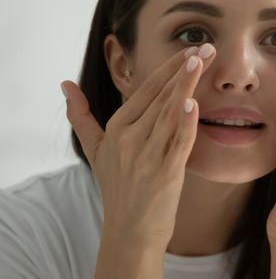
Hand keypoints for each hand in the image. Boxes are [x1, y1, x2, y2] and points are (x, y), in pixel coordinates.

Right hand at [62, 44, 215, 248]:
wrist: (130, 232)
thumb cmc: (118, 188)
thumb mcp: (95, 150)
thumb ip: (81, 116)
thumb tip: (65, 85)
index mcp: (117, 128)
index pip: (146, 90)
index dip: (169, 68)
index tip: (190, 49)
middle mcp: (130, 139)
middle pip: (160, 97)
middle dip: (184, 69)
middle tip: (207, 46)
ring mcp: (146, 156)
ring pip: (169, 114)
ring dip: (186, 86)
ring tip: (202, 61)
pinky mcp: (165, 174)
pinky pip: (177, 144)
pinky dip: (184, 124)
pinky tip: (192, 104)